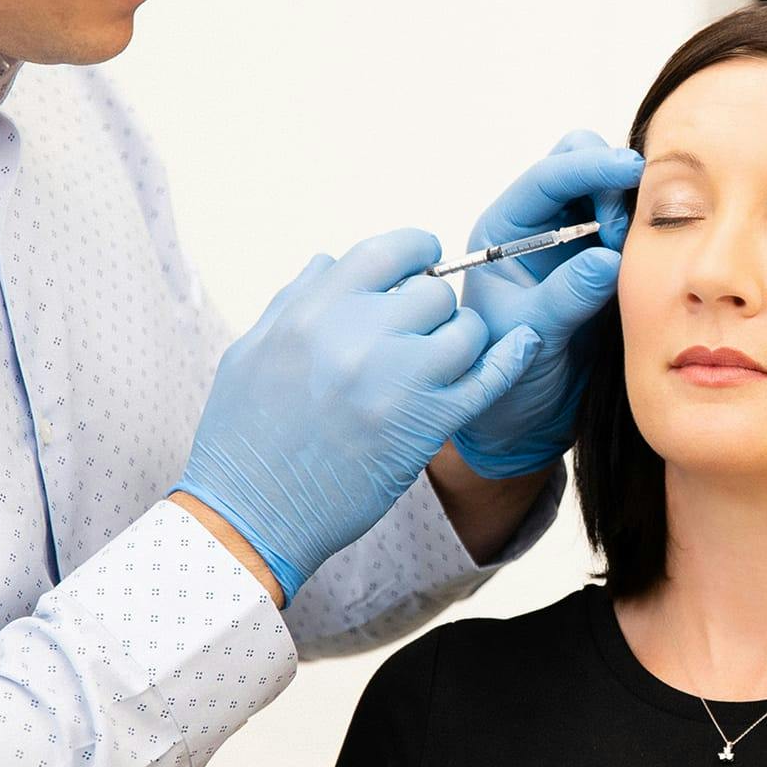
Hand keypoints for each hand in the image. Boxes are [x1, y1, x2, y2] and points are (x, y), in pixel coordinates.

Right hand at [174, 228, 537, 599]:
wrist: (250, 515)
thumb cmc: (243, 435)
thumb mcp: (251, 349)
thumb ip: (296, 298)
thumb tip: (332, 260)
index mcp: (314, 311)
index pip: (387, 251)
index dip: (414, 253)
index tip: (421, 266)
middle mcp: (359, 335)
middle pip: (433, 292)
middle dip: (432, 309)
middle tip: (419, 334)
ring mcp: (398, 380)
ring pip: (465, 330)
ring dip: (460, 342)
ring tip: (440, 363)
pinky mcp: (427, 425)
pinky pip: (490, 378)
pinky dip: (510, 358)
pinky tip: (522, 344)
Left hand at [450, 132, 644, 478]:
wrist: (524, 422)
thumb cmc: (506, 381)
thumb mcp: (531, 340)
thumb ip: (564, 297)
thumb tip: (604, 257)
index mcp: (506, 232)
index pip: (548, 178)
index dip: (590, 167)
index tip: (630, 171)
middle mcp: (539, 226)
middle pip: (581, 163)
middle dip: (611, 183)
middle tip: (623, 237)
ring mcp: (575, 241)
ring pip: (612, 190)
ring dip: (632, 208)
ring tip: (633, 258)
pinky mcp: (607, 262)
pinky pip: (635, 227)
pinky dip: (648, 232)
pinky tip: (652, 261)